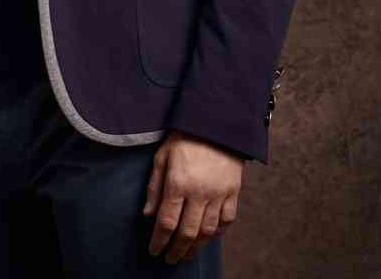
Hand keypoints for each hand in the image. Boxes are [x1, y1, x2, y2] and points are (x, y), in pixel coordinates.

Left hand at [142, 129, 242, 263]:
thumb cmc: (184, 136)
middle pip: (187, 232)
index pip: (166, 222)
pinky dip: (218, 233)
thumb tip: (147, 214)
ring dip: (196, 247)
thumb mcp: (162, 156)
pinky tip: (209, 237)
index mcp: (178, 183)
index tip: (154, 251)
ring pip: (208, 231)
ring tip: (187, 254)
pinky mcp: (233, 191)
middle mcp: (199, 192)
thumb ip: (154, 186)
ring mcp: (218, 193)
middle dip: (177, 251)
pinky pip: (227, 220)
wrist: (216, 121)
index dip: (159, 241)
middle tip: (170, 259)